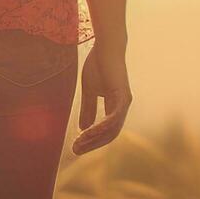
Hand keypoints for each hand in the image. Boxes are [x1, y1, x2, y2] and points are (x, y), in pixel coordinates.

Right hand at [73, 39, 131, 155]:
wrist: (106, 48)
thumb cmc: (98, 65)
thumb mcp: (90, 91)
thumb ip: (88, 109)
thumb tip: (84, 128)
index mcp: (116, 106)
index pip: (106, 131)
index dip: (92, 141)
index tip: (76, 147)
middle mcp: (123, 107)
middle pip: (110, 135)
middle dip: (92, 145)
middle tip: (75, 151)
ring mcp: (124, 102)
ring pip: (112, 129)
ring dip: (94, 139)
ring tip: (78, 144)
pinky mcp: (122, 96)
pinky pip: (113, 118)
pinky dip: (101, 127)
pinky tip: (88, 133)